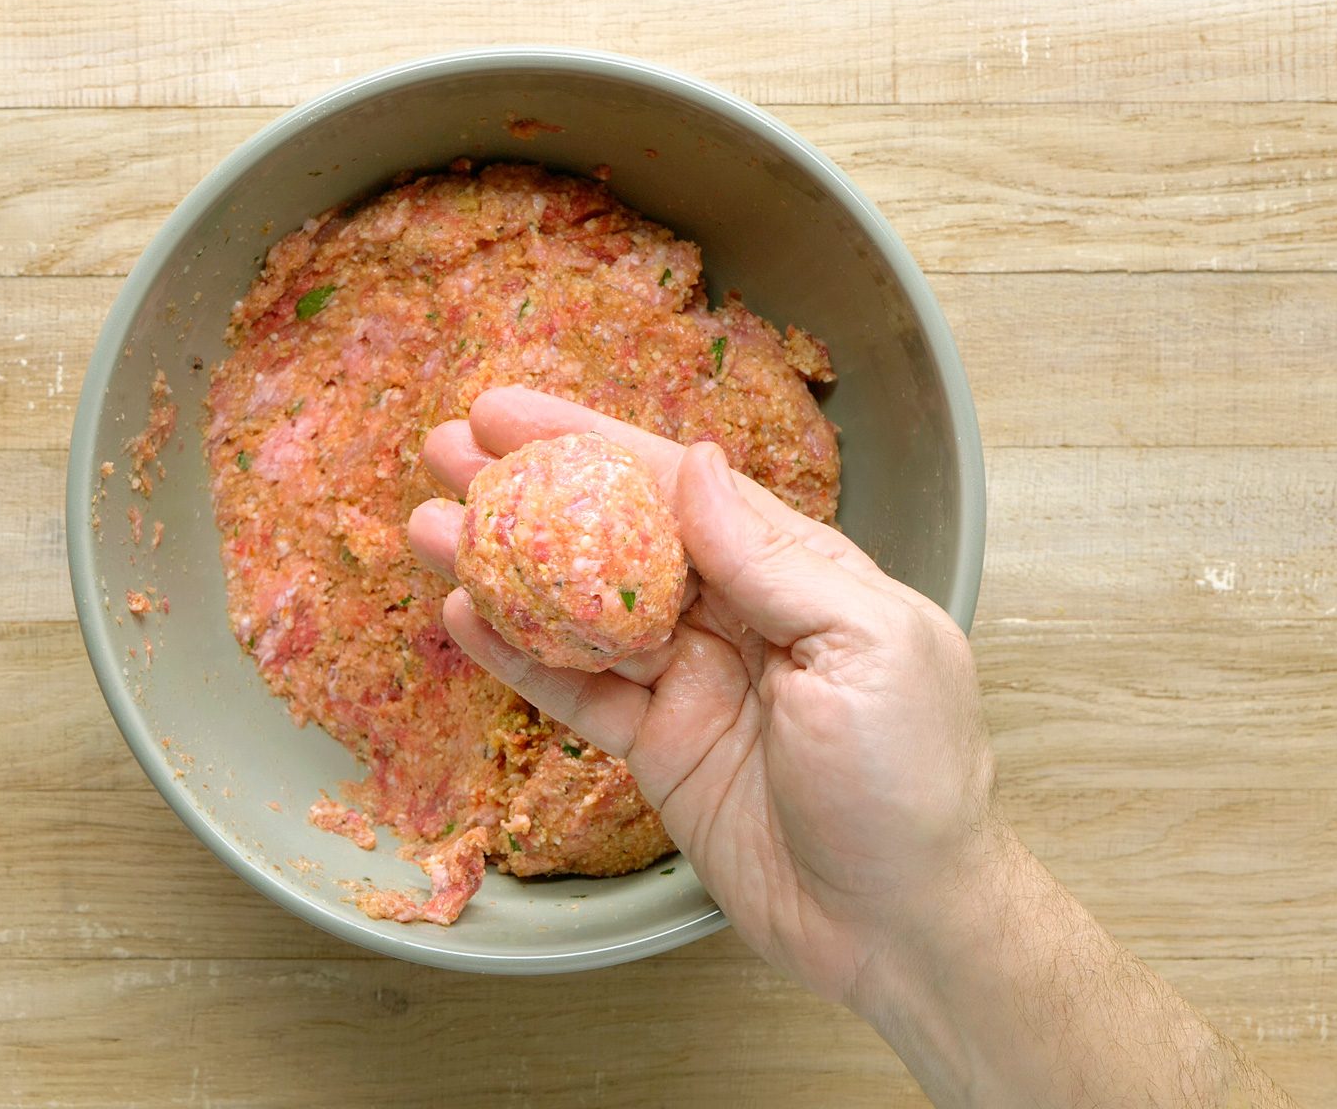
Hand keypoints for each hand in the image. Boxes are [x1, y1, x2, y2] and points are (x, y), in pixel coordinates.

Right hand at [406, 386, 996, 1006]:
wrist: (898, 924)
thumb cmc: (909, 781)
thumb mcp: (865, 645)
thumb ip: (772, 559)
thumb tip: (697, 465)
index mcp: (797, 571)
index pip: (681, 485)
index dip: (593, 442)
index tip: (512, 411)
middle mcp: (738, 616)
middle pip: (616, 535)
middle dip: (532, 489)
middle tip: (447, 449)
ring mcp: (691, 682)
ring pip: (580, 609)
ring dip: (505, 567)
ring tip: (427, 525)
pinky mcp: (659, 748)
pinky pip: (576, 691)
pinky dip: (519, 657)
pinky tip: (466, 620)